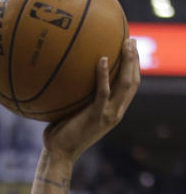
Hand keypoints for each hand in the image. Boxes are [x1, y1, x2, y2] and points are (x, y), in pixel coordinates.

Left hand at [43, 37, 139, 166]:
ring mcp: (108, 115)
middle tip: (130, 39)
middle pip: (133, 82)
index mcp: (114, 111)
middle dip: (135, 59)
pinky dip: (103, 75)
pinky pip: (103, 92)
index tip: (131, 48)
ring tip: (125, 43)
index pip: (131, 86)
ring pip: (125, 84)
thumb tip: (69, 75)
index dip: (134, 67)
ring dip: (128, 62)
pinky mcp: (96, 116)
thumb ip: (80, 96)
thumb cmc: (62, 133)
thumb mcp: (75, 112)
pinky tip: (102, 59)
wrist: (58, 154)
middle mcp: (115, 113)